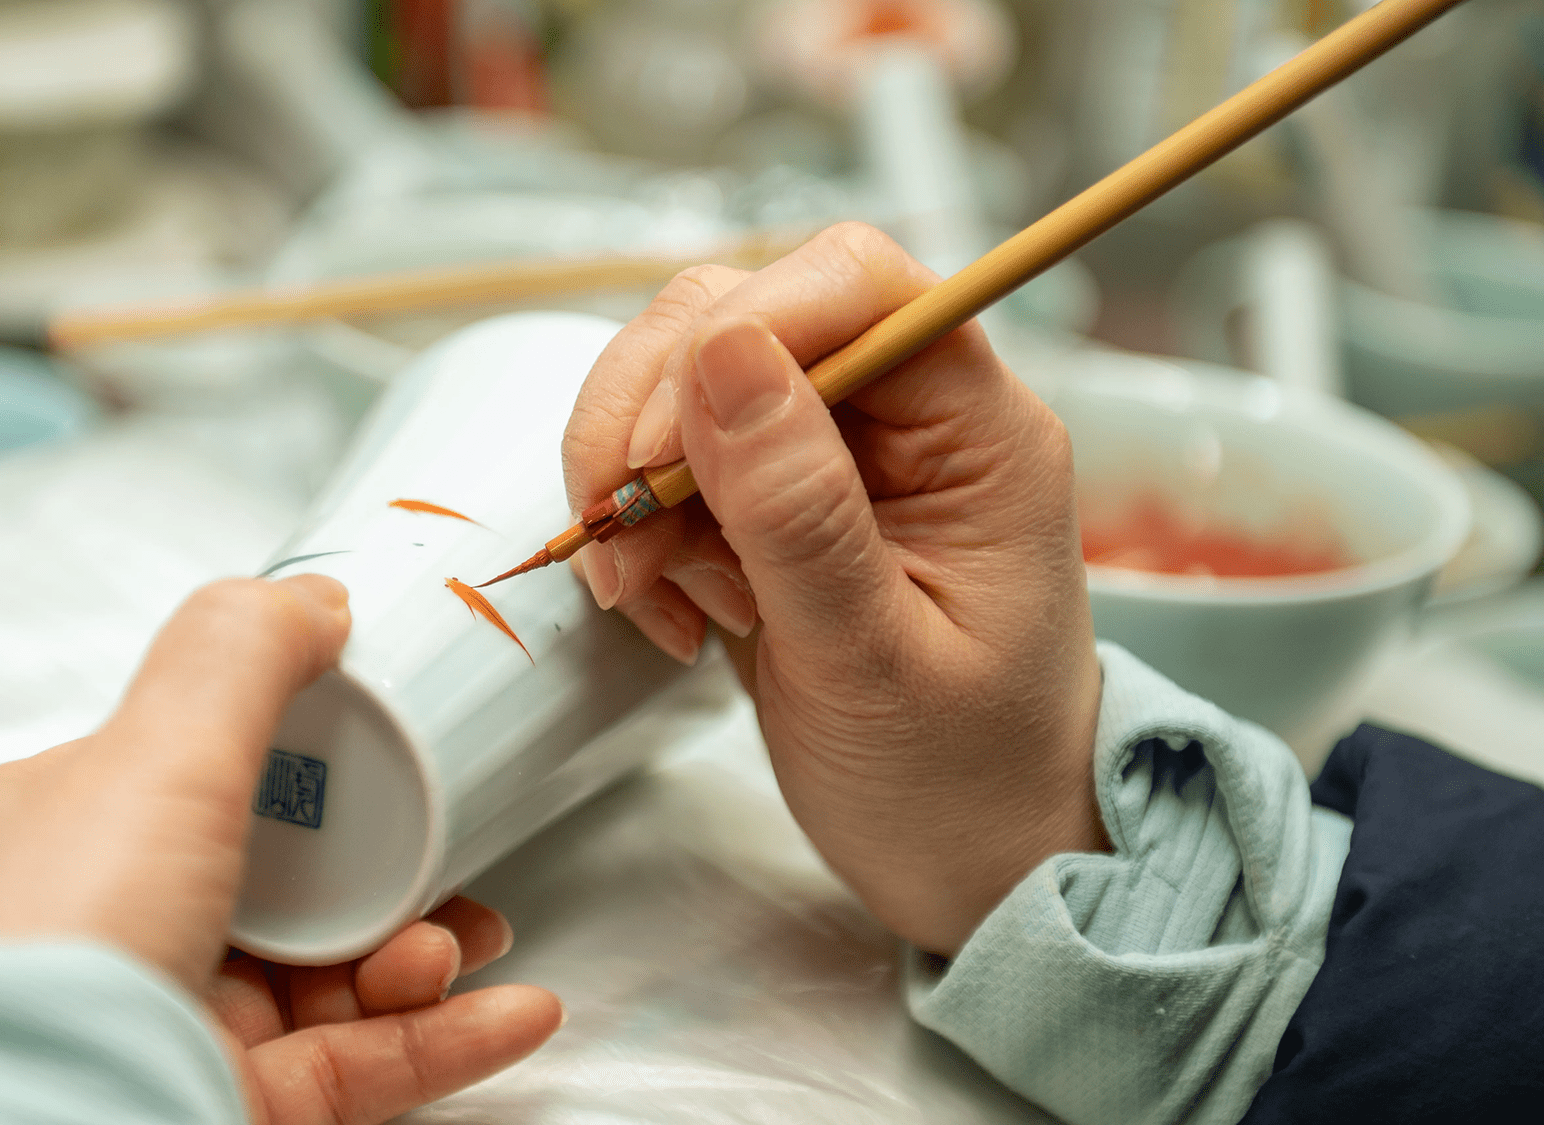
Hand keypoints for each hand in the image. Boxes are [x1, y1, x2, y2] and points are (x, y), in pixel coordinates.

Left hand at [0, 575, 562, 1123]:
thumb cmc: (55, 951)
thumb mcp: (153, 756)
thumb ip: (238, 660)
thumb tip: (309, 601)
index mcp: (46, 833)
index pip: (192, 779)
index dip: (305, 770)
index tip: (395, 760)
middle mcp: (92, 934)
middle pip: (276, 886)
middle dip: (389, 877)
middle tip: (457, 872)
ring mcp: (154, 1029)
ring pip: (318, 981)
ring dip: (418, 957)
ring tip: (470, 944)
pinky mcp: (213, 1107)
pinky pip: (348, 1067)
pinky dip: (438, 1040)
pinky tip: (513, 1014)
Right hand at [563, 223, 1105, 955]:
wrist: (969, 862)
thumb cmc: (959, 779)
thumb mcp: (875, 661)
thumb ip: (799, 511)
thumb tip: (719, 352)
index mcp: (976, 430)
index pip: (854, 284)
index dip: (741, 328)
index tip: (660, 449)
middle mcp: (904, 415)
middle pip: (740, 313)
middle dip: (650, 416)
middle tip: (621, 539)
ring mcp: (833, 454)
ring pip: (682, 381)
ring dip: (629, 479)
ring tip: (642, 592)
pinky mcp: (773, 500)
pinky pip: (668, 461)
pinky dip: (637, 528)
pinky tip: (669, 611)